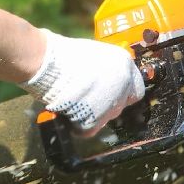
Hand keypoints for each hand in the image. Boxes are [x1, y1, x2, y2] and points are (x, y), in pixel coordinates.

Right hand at [22, 28, 145, 134]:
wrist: (48, 63)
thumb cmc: (66, 54)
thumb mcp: (96, 55)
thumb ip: (107, 68)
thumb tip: (106, 79)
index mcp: (125, 64)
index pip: (135, 89)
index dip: (122, 92)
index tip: (110, 93)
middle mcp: (123, 85)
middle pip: (120, 104)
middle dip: (106, 103)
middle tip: (87, 98)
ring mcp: (111, 104)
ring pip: (105, 117)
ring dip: (93, 114)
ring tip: (74, 103)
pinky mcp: (96, 120)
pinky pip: (90, 128)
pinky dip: (79, 125)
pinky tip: (69, 114)